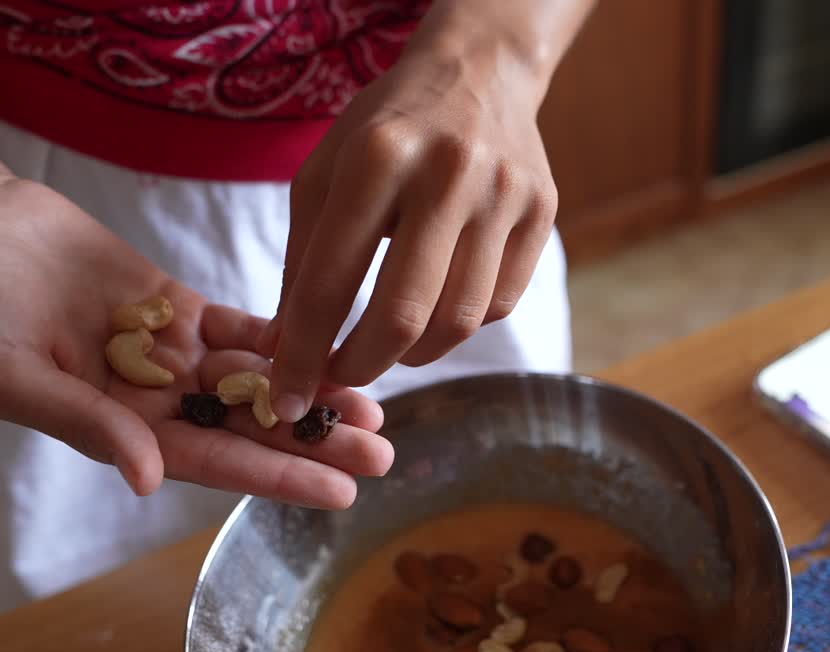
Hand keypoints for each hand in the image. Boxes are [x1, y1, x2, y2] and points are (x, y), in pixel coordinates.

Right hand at [0, 178, 392, 507]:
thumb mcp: (14, 377)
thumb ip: (85, 424)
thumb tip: (146, 478)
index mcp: (119, 430)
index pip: (213, 462)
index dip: (277, 477)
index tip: (339, 493)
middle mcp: (156, 401)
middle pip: (249, 428)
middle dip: (313, 443)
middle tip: (383, 456)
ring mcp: (173, 353)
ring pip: (257, 380)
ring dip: (313, 393)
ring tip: (373, 410)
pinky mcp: (181, 308)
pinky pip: (243, 328)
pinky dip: (286, 338)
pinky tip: (334, 347)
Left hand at [261, 25, 559, 421]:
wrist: (480, 73)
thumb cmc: (387, 129)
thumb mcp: (325, 173)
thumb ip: (302, 261)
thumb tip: (286, 350)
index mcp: (377, 155)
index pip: (330, 280)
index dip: (302, 352)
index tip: (286, 399)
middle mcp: (447, 173)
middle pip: (403, 314)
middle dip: (361, 365)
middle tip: (340, 378)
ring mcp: (504, 193)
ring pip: (459, 320)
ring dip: (413, 353)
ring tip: (388, 344)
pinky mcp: (543, 211)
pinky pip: (499, 303)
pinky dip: (460, 324)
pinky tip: (438, 305)